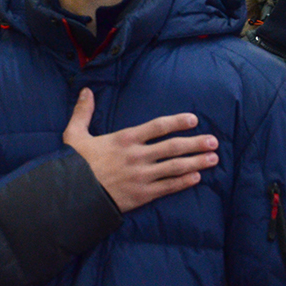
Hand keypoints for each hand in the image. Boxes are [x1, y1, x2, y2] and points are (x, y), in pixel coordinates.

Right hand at [63, 88, 218, 212]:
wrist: (73, 194)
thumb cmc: (74, 163)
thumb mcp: (74, 134)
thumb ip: (82, 112)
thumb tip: (85, 91)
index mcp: (124, 139)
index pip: (157, 127)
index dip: (177, 122)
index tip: (193, 120)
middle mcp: (137, 156)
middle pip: (173, 147)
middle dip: (196, 143)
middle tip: (214, 141)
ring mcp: (142, 176)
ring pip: (175, 167)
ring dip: (196, 162)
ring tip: (213, 159)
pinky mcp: (142, 194)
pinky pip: (169, 187)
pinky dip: (184, 182)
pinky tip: (197, 178)